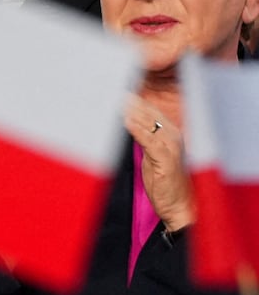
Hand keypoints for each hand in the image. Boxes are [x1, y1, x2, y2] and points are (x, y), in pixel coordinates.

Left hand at [124, 96, 195, 229]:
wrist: (180, 206)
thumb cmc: (165, 181)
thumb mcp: (152, 155)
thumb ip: (144, 138)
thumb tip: (127, 121)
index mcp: (170, 134)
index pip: (150, 111)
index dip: (134, 100)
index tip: (116, 89)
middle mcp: (173, 137)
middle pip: (149, 114)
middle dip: (131, 102)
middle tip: (113, 90)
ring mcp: (171, 148)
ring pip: (150, 124)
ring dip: (133, 112)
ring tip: (117, 100)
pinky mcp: (166, 160)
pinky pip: (150, 141)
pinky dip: (138, 130)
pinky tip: (127, 121)